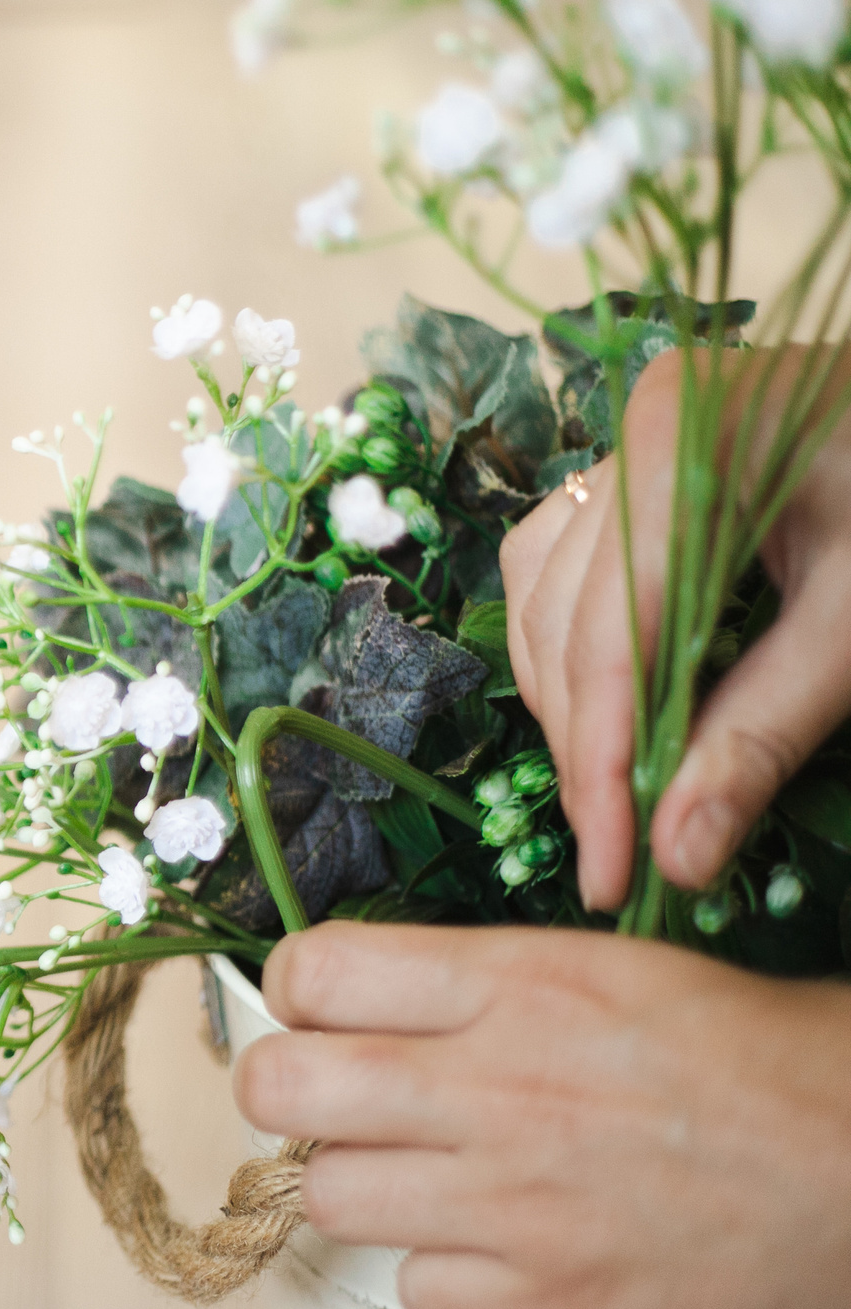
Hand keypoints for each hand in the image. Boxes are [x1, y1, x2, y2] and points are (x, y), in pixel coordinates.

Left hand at [234, 920, 850, 1308]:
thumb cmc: (758, 1064)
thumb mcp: (608, 970)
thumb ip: (474, 985)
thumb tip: (359, 1002)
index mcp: (516, 985)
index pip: (312, 971)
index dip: (300, 996)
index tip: (324, 1014)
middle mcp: (497, 1087)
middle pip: (280, 1086)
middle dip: (288, 1092)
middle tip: (336, 1103)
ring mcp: (517, 1203)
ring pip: (326, 1195)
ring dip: (363, 1188)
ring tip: (428, 1179)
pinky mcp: (552, 1304)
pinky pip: (417, 1292)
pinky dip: (446, 1279)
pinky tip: (500, 1251)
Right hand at [502, 346, 850, 907]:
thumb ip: (768, 731)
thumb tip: (677, 857)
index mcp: (683, 447)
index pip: (609, 637)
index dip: (601, 767)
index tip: (610, 874)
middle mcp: (630, 434)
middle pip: (564, 628)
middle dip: (589, 754)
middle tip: (623, 859)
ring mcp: (624, 448)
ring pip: (541, 607)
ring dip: (574, 711)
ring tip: (623, 797)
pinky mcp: (632, 474)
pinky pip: (558, 575)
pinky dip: (577, 656)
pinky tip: (619, 711)